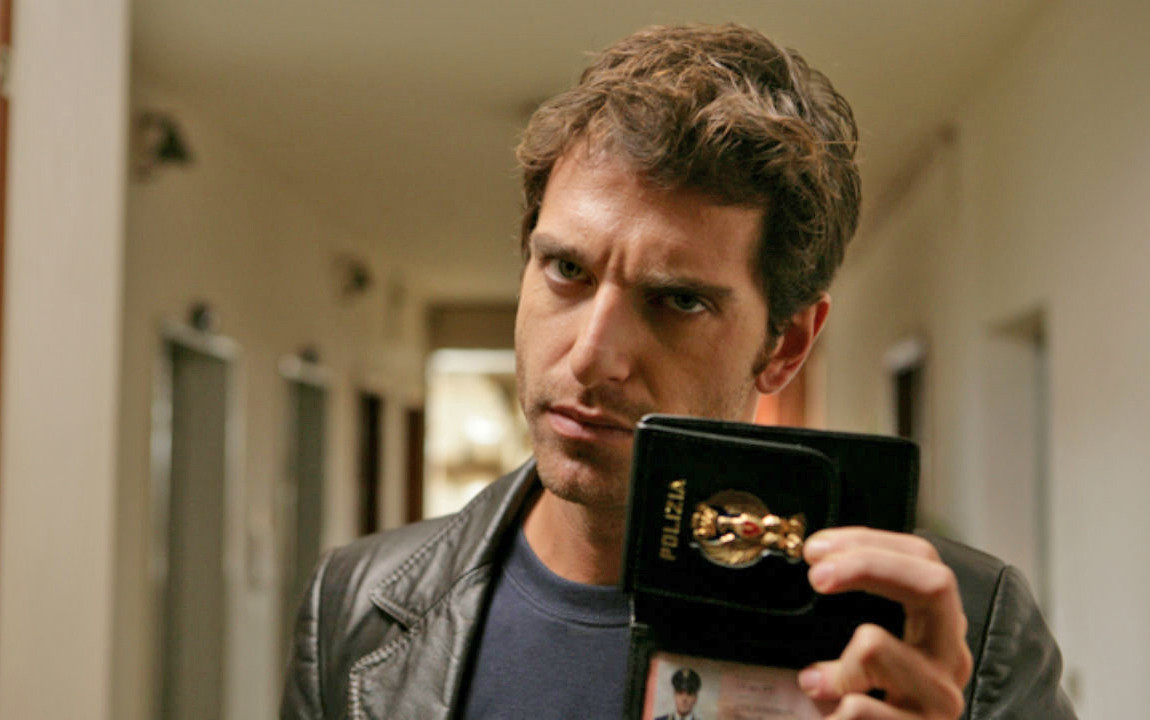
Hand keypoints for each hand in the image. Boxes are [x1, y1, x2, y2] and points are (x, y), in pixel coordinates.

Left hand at [798, 528, 972, 718]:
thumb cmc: (857, 711)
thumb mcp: (856, 655)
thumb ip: (845, 616)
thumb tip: (813, 562)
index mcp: (934, 630)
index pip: (922, 559)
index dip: (870, 541)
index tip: (814, 548)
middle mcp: (948, 658)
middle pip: (934, 582)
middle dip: (868, 564)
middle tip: (816, 575)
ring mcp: (941, 700)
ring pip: (876, 643)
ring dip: (831, 662)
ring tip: (813, 685)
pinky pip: (859, 708)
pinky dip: (832, 711)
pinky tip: (828, 719)